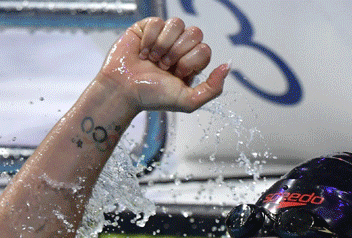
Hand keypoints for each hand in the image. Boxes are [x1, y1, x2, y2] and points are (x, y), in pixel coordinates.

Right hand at [98, 17, 228, 113]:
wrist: (123, 91)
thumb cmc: (152, 97)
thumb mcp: (187, 101)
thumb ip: (213, 89)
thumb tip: (228, 65)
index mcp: (191, 63)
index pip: (204, 49)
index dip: (190, 61)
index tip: (176, 73)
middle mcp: (179, 48)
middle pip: (195, 33)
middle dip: (178, 52)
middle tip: (163, 66)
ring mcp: (163, 37)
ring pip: (177, 23)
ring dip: (164, 44)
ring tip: (153, 59)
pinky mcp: (147, 28)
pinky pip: (158, 21)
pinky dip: (150, 38)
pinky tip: (142, 51)